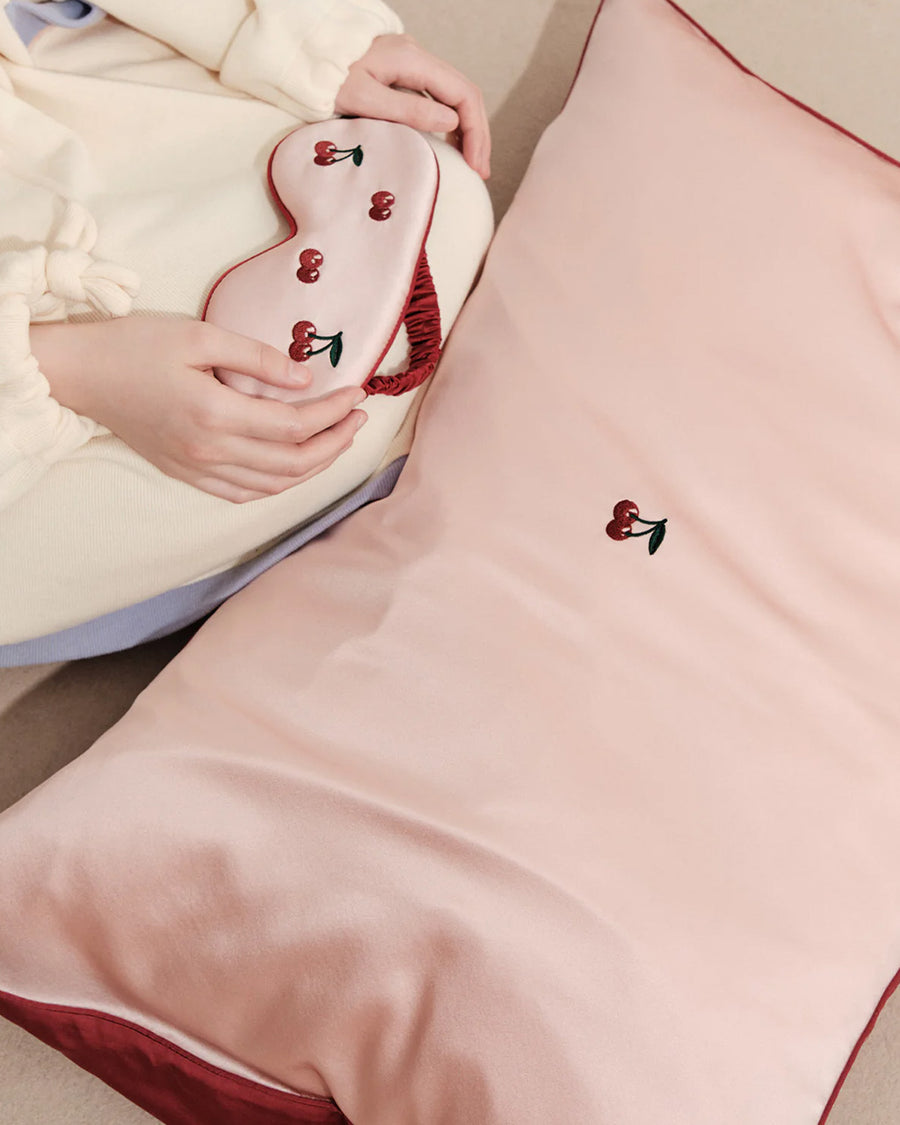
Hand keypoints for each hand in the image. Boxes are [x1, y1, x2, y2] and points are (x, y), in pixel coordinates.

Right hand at [30, 317, 367, 503]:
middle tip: (357, 418)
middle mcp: (210, 452)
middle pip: (293, 464)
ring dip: (313, 468)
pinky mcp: (187, 475)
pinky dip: (277, 485)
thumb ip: (256, 358)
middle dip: (335, 443)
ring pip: (273, 486)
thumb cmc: (136, 346)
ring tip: (336, 441)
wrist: (81, 374)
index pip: (294, 426)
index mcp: (215, 414)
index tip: (357, 394)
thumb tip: (305, 378)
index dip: (333, 414)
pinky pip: (244, 494)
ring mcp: (198, 469)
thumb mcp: (199, 335)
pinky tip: (294, 466)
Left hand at [335, 34, 490, 178]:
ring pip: (454, 97)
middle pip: (465, 95)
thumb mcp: (362, 99)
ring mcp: (411, 63)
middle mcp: (418, 57)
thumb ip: (407, 111)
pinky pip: (437, 97)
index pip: (463, 95)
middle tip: (480, 171)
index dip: (475, 132)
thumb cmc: (322, 78)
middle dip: (477, 134)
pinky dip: (449, 123)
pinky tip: (449, 145)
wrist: (301, 54)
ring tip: (469, 163)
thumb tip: (451, 124)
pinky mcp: (402, 72)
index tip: (476, 166)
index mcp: (412, 60)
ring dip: (466, 129)